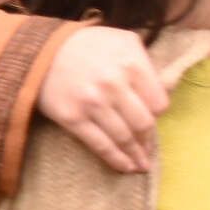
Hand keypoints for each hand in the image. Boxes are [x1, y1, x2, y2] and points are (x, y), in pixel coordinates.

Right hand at [37, 24, 167, 174]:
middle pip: (144, 123)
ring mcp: (93, 103)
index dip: (158, 113)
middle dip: (148, 138)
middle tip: (148, 148)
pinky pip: (101, 145)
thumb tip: (168, 89)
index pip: (159, 102)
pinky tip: (125, 167)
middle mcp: (114, 84)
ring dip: (136, 155)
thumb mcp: (123, 42)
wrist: (41, 52)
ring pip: (124, 138)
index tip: (153, 118)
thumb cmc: (88, 46)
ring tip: (141, 165)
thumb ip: (147, 63)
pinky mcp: (73, 119)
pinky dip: (116, 160)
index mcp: (131, 63)